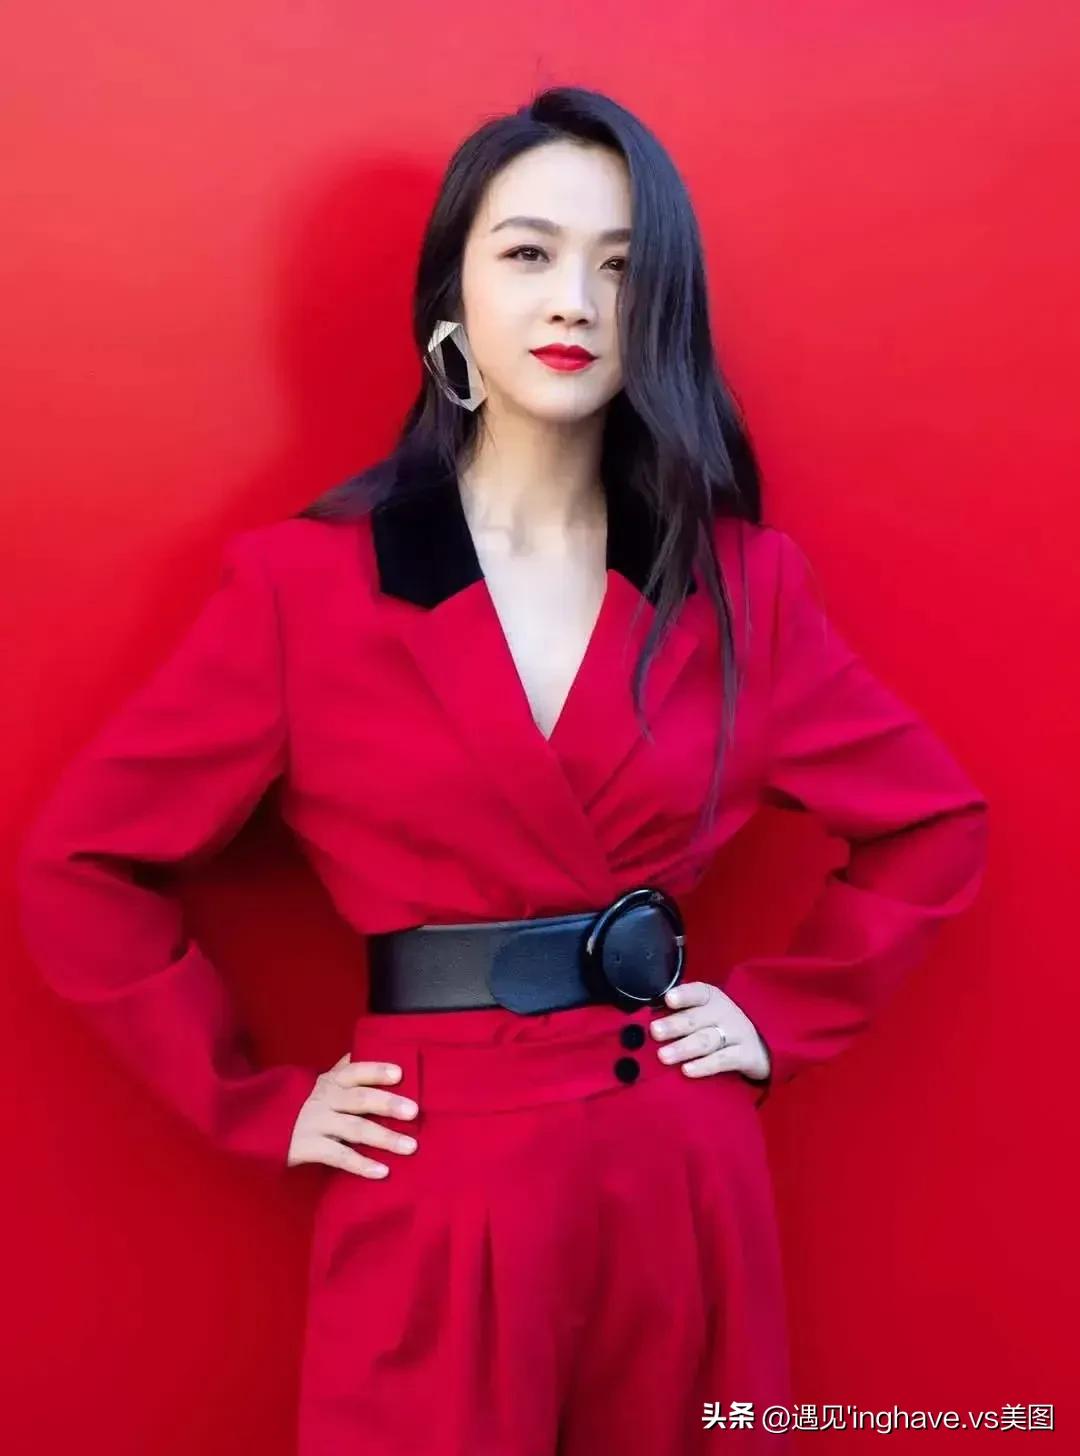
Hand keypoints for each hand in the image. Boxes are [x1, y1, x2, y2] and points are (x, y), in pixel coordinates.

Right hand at [287, 1053, 419, 1176]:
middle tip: (414, 1111)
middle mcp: (324, 1099)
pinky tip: (382, 1171)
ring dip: (385, 1138)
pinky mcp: (308, 1147)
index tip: (400, 1074)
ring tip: (410, 1146)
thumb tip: (370, 1047)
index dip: (376, 1071)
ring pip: (354, 1129)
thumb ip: (344, 1068)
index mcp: (330, 1081)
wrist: (259, 1125)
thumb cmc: (302, 1102)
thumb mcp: (321, 1082)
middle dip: (388, 1104)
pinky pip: (338, 1156)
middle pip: (359, 1099)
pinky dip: (361, 1165)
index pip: (355, 1071)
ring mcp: (316, 1123)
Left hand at [649, 980, 771, 1081]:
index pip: (698, 992)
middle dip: (674, 1025)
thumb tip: (639, 1021)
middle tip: (655, 1032)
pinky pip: (723, 1061)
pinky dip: (705, 1066)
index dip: (683, 995)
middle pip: (696, 1018)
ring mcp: (737, 1033)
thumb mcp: (705, 1013)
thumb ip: (679, 1014)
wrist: (761, 1045)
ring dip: (684, 1048)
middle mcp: (725, 1012)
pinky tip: (687, 1071)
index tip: (667, 999)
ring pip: (707, 1040)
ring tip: (663, 1056)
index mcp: (712, 998)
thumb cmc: (719, 1027)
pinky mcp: (746, 1056)